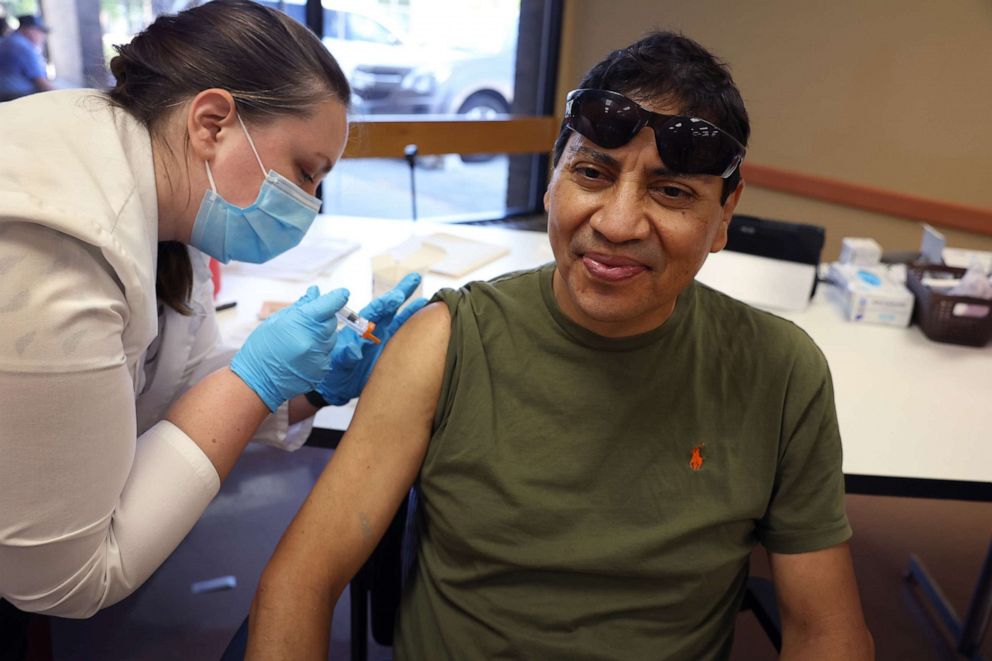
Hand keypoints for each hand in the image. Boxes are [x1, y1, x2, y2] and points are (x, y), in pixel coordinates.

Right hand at [231, 286, 348, 410]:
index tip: (342, 293)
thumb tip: (315, 293)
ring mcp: (319, 357)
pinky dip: (318, 352)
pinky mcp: (322, 371)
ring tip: (300, 342)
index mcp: (302, 324)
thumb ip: (300, 306)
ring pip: (331, 339)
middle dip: (323, 319)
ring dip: (320, 336)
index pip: (330, 305)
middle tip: (305, 324)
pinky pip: (327, 354)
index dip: (338, 297)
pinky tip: (302, 356)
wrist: (257, 380)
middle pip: (332, 322)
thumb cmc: (262, 349)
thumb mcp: (276, 321)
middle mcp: (314, 341)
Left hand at [315, 273, 426, 405]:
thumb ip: (345, 355)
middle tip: (415, 277)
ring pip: (402, 323)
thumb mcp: (336, 362)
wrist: (336, 387)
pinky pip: (406, 341)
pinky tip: (429, 328)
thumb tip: (354, 350)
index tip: (397, 296)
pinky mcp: (390, 354)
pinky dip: (417, 333)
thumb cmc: (332, 371)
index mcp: (359, 328)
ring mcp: (383, 342)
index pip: (375, 310)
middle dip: (402, 292)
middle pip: (391, 308)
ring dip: (414, 312)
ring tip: (429, 301)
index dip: (386, 302)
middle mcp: (374, 331)